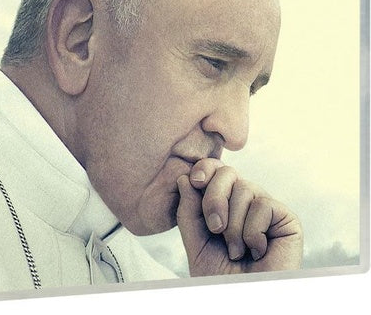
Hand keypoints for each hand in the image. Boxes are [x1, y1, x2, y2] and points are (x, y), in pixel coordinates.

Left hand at [176, 158, 302, 275]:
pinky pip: (263, 205)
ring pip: (244, 188)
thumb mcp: (196, 243)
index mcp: (225, 202)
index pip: (216, 169)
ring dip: (234, 226)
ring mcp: (267, 209)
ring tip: (237, 251)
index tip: (195, 180)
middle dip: (214, 199)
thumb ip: (188, 212)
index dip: (205, 168)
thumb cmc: (222, 278)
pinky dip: (253, 231)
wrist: (243, 301)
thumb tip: (184, 177)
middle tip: (215, 228)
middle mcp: (246, 201)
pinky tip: (258, 250)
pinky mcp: (287, 219)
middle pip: (228, 173)